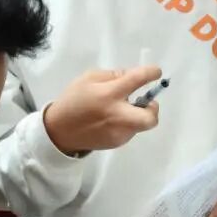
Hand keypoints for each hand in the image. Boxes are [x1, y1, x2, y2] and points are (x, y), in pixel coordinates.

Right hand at [43, 66, 161, 154]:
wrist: (60, 131)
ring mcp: (118, 133)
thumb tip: (131, 77)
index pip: (138, 80)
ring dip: (136, 115)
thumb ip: (112, 76)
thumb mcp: (88, 78)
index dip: (151, 74)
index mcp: (109, 95)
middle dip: (154, 109)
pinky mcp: (116, 143)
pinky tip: (110, 121)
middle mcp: (117, 116)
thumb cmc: (73, 100)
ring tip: (118, 112)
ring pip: (140, 125)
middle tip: (146, 103)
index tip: (155, 73)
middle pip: (150, 118)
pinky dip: (126, 124)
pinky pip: (130, 131)